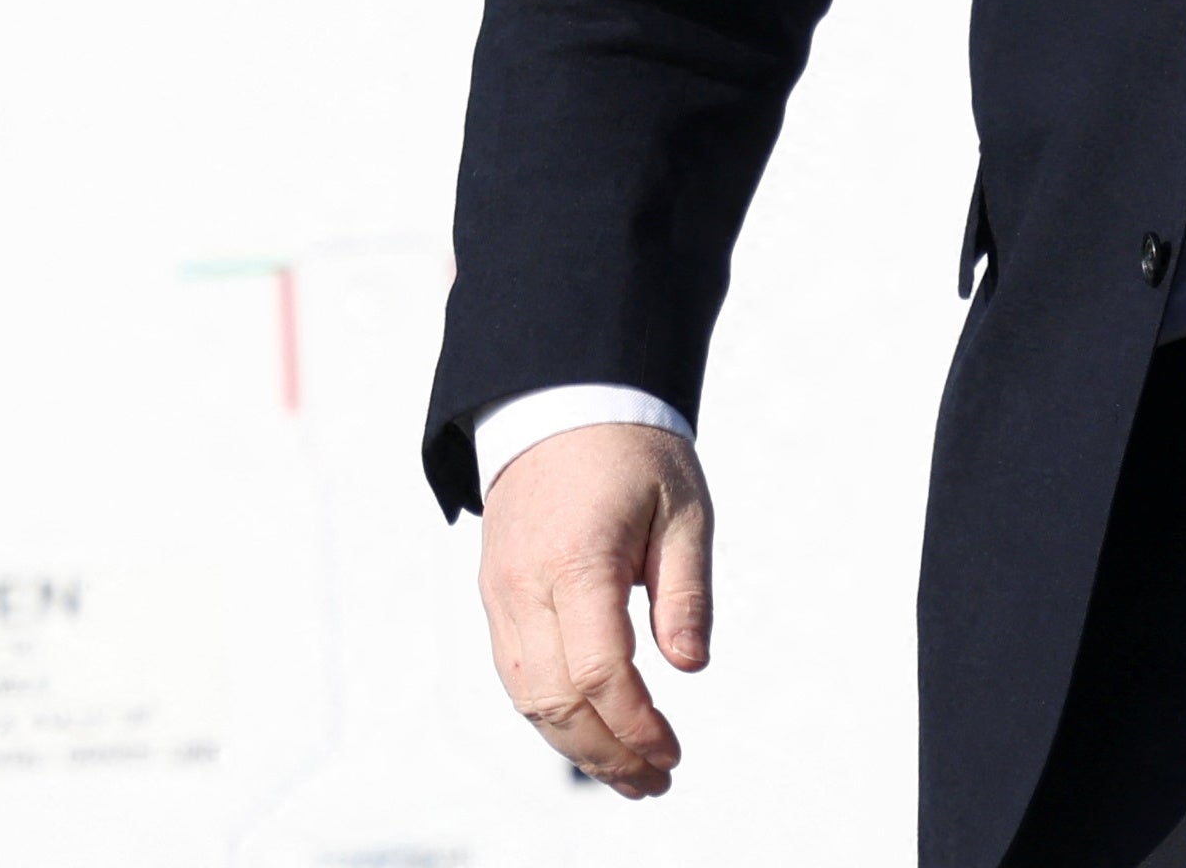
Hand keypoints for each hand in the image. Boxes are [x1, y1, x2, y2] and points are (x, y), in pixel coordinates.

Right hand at [477, 422, 712, 797]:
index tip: (672, 750)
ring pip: (525, 698)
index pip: (596, 670)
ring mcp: (499, 596)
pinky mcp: (495, 600)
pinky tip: (592, 736)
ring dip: (575, 746)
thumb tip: (690, 666)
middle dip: (605, 752)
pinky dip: (551, 716)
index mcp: (575, 561)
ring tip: (631, 775)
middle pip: (552, 700)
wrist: (561, 405)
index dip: (634, 723)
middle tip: (657, 780)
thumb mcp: (684, 510)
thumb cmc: (633, 455)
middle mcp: (523, 588)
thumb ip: (686, 591)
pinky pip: (515, 676)